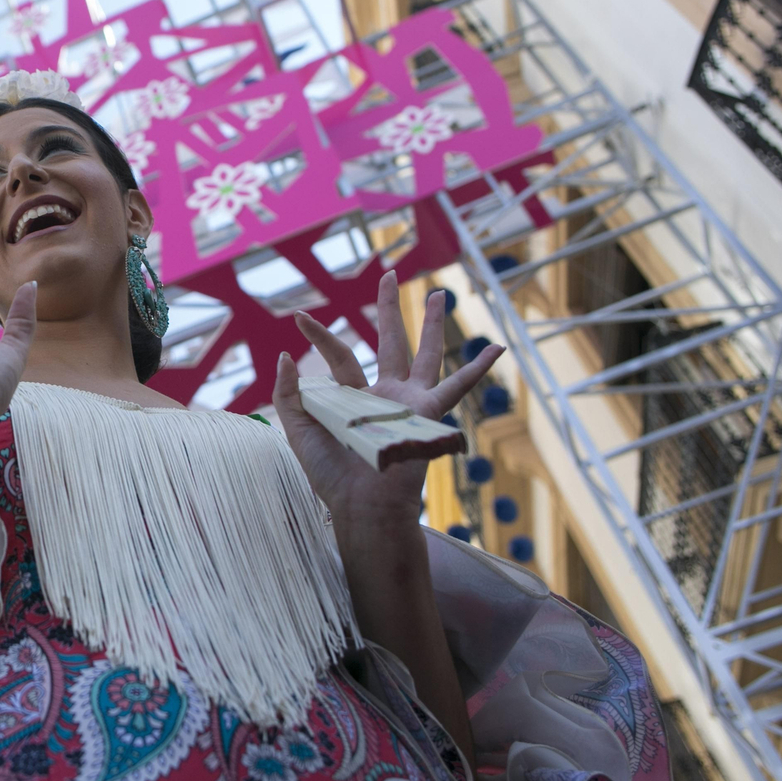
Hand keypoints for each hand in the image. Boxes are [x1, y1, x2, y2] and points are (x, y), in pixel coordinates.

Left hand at [272, 271, 502, 529]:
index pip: (340, 355)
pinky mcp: (428, 412)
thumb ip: (290, 395)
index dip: (319, 336)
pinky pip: (457, 387)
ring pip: (425, 354)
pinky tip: (496, 348)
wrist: (360, 505)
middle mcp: (384, 395)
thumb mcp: (299, 431)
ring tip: (439, 294)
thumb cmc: (331, 475)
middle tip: (390, 275)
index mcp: (353, 398)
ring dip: (433, 324)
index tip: (300, 317)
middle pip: (389, 341)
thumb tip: (285, 356)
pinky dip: (478, 368)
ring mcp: (409, 402)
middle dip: (390, 309)